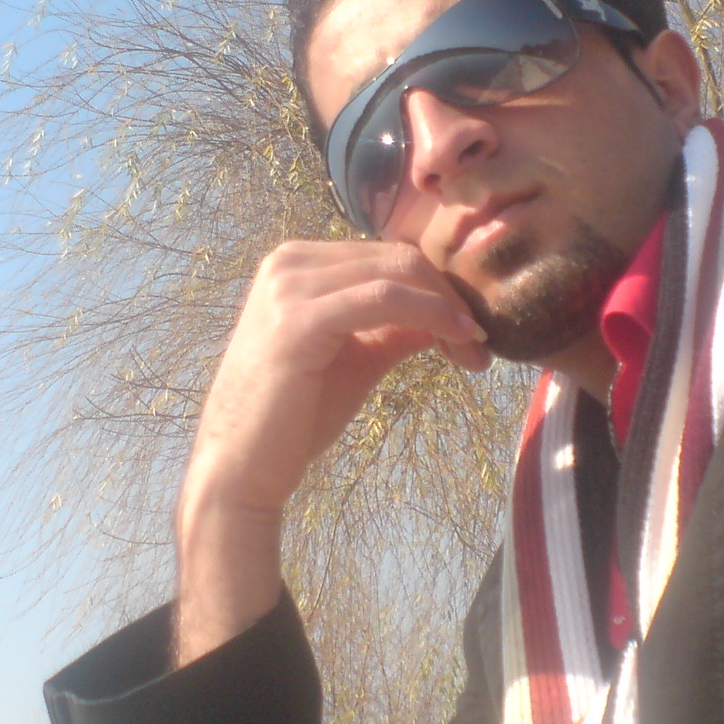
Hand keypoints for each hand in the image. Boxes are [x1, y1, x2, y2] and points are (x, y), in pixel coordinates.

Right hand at [174, 240, 489, 663]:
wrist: (242, 466)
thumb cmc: (295, 416)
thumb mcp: (359, 357)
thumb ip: (399, 327)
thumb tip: (452, 314)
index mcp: (298, 264)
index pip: (388, 257)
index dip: (438, 287)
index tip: (473, 330)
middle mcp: (289, 262)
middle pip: (398, 258)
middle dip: (450, 297)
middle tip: (481, 342)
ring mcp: (290, 286)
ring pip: (397, 274)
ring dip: (447, 309)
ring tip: (474, 350)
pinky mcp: (299, 319)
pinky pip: (384, 299)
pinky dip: (430, 314)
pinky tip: (457, 342)